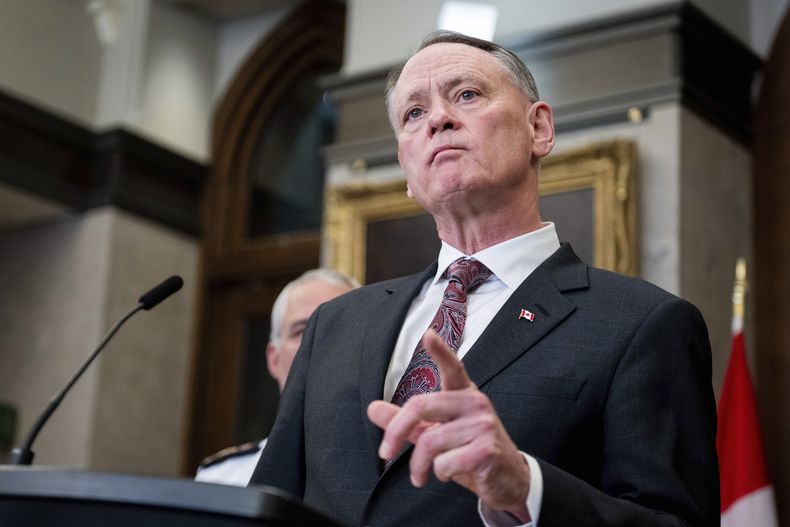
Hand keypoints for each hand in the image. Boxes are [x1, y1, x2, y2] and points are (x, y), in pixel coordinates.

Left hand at [367, 330, 531, 520]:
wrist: (507, 479)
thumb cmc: (469, 452)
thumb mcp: (435, 434)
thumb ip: (406, 421)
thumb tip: (373, 408)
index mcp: (463, 394)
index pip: (452, 368)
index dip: (440, 351)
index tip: (429, 335)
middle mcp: (475, 403)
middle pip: (421, 405)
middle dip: (396, 431)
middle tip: (385, 453)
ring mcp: (483, 425)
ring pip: (430, 442)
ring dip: (419, 465)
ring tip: (423, 474)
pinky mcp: (487, 450)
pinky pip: (445, 462)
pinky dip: (439, 473)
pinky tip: (449, 473)